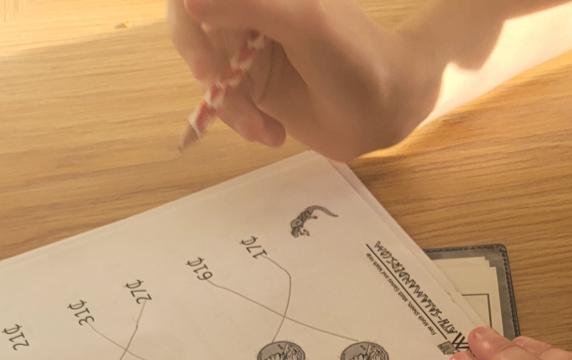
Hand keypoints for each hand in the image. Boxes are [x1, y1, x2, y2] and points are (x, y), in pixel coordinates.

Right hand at [168, 0, 432, 157]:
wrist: (383, 110)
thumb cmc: (353, 56)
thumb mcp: (302, 21)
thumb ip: (246, 4)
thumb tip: (188, 2)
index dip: (189, 23)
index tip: (204, 57)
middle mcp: (249, 11)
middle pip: (194, 31)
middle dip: (208, 68)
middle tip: (220, 91)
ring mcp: (248, 50)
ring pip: (207, 73)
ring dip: (230, 107)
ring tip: (263, 130)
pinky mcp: (253, 87)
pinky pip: (224, 103)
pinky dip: (241, 123)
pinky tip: (272, 134)